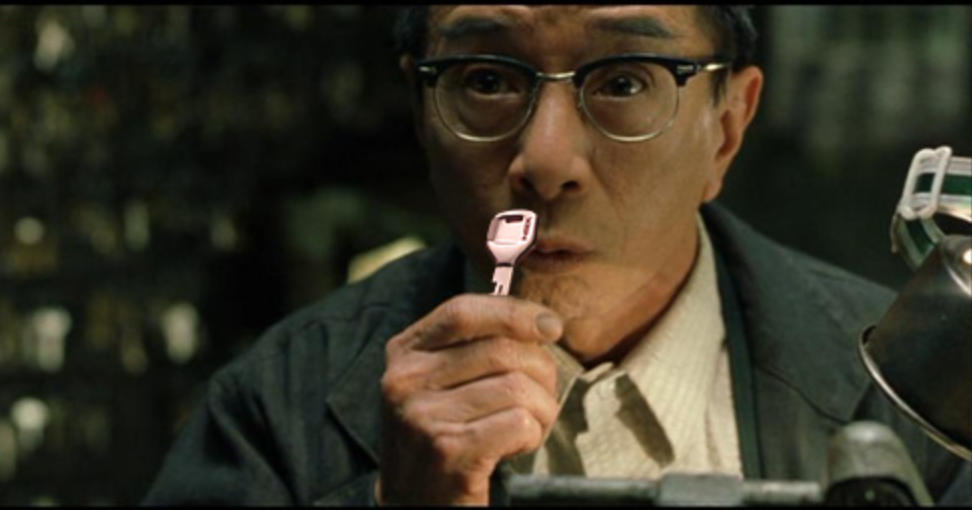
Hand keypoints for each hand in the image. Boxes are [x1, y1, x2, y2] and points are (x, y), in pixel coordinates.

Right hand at [378, 294, 562, 504]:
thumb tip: (541, 321)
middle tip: (542, 396)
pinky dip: (532, 434)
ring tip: (529, 426)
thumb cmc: (442, 436)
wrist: (414, 504)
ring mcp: (423, 415)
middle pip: (500, 349)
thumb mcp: (439, 381)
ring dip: (542, 409)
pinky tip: (515, 447)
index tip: (550, 325)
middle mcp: (405, 380)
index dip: (513, 312)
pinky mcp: (448, 450)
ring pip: (517, 387)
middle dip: (541, 371)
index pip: (462, 311)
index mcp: (404, 352)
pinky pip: (519, 422)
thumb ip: (474, 346)